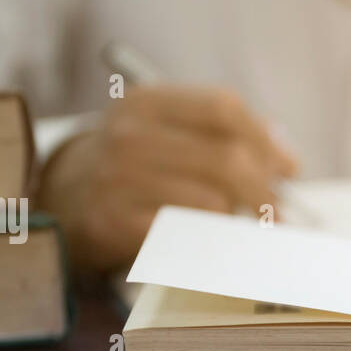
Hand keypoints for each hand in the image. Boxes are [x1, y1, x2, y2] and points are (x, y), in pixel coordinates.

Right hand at [37, 86, 297, 270]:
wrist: (60, 201)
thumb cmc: (132, 167)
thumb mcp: (164, 133)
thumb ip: (221, 136)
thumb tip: (286, 159)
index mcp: (147, 103)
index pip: (223, 109)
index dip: (265, 140)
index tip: (290, 169)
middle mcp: (129, 135)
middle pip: (226, 160)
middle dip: (266, 191)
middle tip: (282, 215)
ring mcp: (118, 180)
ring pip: (212, 203)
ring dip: (238, 223)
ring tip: (242, 231)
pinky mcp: (112, 224)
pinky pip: (185, 239)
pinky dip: (209, 245)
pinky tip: (213, 247)